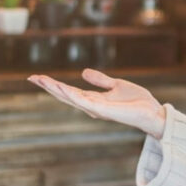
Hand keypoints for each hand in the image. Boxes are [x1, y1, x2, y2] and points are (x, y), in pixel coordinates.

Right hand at [28, 69, 166, 138]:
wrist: (153, 113)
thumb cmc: (137, 102)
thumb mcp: (116, 85)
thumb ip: (101, 80)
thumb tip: (83, 71)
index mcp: (93, 100)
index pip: (69, 91)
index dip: (54, 85)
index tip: (37, 77)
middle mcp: (92, 106)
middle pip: (65, 96)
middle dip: (49, 87)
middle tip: (32, 78)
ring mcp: (97, 109)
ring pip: (72, 98)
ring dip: (56, 90)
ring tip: (42, 80)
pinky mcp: (105, 110)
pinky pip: (85, 101)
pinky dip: (73, 95)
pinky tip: (62, 88)